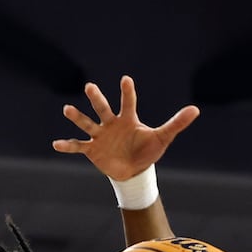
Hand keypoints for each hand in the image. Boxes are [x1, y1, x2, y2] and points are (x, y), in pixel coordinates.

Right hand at [52, 76, 198, 179]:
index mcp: (128, 119)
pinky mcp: (92, 150)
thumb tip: (195, 110)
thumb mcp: (163, 138)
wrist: (134, 171)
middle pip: (103, 108)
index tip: (126, 80)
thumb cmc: (147, 150)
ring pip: (87, 124)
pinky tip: (56, 144)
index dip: (127, 92)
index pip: (128, 102)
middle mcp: (111, 124)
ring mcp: (100, 136)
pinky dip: (67, 145)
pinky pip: (78, 146)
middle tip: (89, 87)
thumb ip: (176, 123)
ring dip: (77, 117)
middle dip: (97, 99)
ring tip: (67, 109)